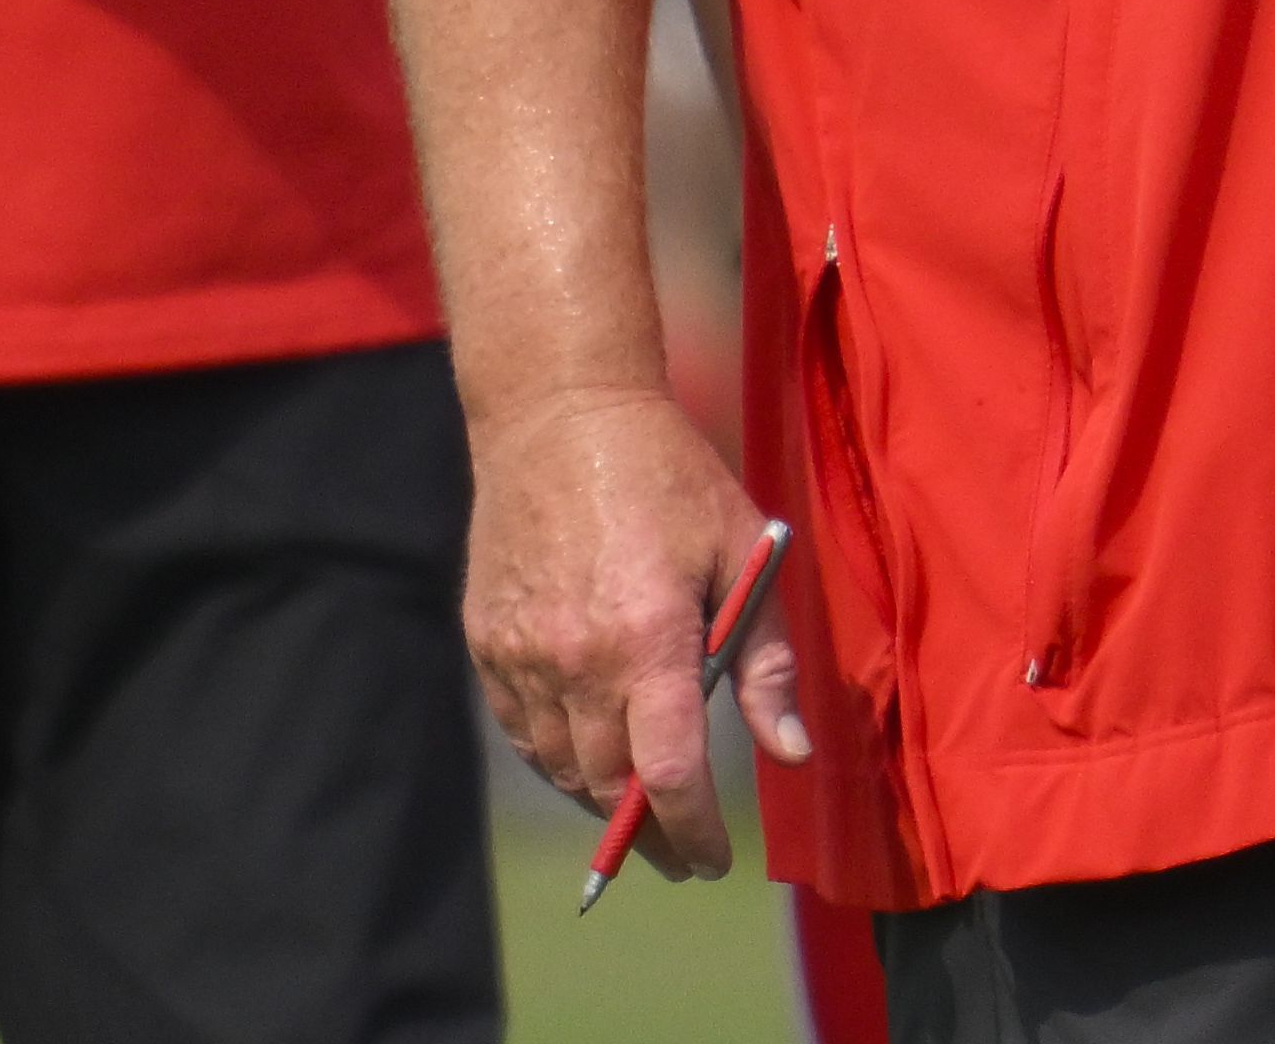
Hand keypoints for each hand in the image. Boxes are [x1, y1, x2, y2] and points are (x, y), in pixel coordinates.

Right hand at [462, 386, 807, 886]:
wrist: (560, 414)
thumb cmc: (669, 475)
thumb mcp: (744, 550)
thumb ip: (766, 662)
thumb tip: (788, 754)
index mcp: (650, 636)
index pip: (668, 774)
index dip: (694, 832)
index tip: (714, 859)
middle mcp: (577, 657)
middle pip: (610, 786)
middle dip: (650, 834)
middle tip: (680, 851)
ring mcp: (523, 654)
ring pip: (561, 770)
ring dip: (602, 803)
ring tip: (639, 812)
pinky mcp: (487, 644)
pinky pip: (522, 734)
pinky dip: (556, 762)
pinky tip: (587, 761)